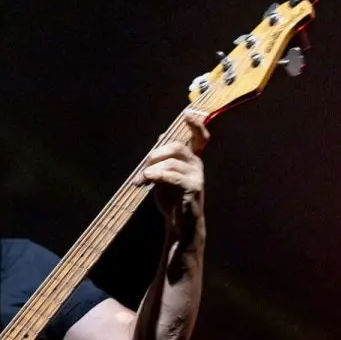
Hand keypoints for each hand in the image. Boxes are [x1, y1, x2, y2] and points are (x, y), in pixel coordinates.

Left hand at [143, 114, 207, 232]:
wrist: (179, 224)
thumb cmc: (172, 199)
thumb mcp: (165, 176)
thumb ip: (164, 158)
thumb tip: (160, 136)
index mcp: (191, 159)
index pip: (200, 137)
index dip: (195, 125)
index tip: (186, 115)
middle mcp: (197, 164)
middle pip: (176, 147)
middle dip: (155, 155)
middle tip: (143, 169)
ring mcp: (197, 176)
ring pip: (171, 162)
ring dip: (151, 170)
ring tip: (140, 181)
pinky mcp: (193, 188)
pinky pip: (173, 176)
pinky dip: (157, 175)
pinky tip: (147, 179)